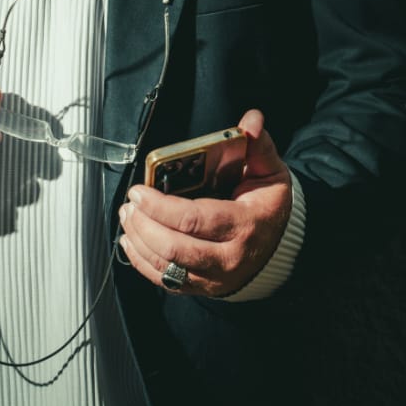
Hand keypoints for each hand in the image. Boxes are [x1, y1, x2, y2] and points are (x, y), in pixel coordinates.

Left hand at [118, 108, 292, 296]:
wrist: (277, 246)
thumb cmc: (268, 205)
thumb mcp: (269, 172)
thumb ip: (257, 145)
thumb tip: (250, 119)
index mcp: (245, 225)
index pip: (195, 220)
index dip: (161, 207)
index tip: (140, 191)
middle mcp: (229, 258)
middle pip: (174, 248)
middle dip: (144, 224)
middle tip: (129, 203)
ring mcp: (214, 277)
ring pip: (166, 267)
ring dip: (139, 241)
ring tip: (128, 216)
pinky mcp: (201, 287)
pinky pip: (164, 281)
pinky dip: (142, 262)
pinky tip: (131, 241)